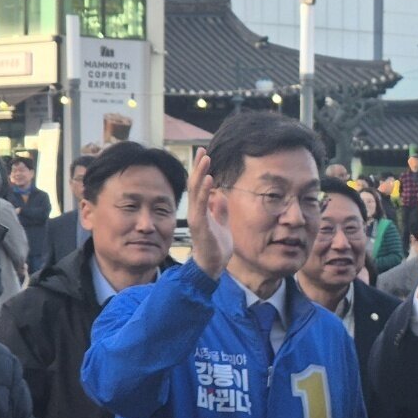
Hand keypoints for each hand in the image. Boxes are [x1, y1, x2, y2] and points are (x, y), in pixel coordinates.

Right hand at [186, 148, 232, 280]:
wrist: (212, 267)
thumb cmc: (216, 248)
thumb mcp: (222, 224)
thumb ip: (220, 210)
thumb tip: (220, 195)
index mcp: (201, 210)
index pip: (199, 186)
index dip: (201, 170)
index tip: (204, 154)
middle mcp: (196, 211)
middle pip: (194, 184)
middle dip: (198, 166)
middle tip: (202, 150)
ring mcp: (197, 217)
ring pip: (195, 191)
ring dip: (200, 173)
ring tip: (205, 158)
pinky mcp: (200, 224)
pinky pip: (201, 204)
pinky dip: (204, 191)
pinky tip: (208, 179)